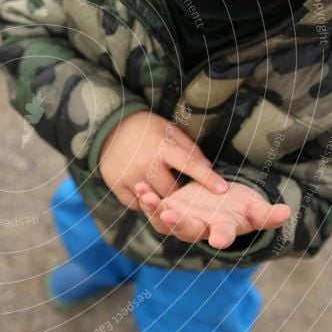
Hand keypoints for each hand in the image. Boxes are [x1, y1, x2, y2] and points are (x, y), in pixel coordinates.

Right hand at [98, 111, 227, 209]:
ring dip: (162, 198)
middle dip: (180, 192)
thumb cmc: (146, 129)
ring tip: (161, 187)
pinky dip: (143, 201)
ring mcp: (128, 175)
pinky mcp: (116, 185)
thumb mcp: (169, 130)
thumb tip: (207, 168)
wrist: (108, 128)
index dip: (207, 178)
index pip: (189, 164)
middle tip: (181, 188)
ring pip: (154, 199)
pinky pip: (136, 204)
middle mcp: (145, 161)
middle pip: (172, 190)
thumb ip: (189, 149)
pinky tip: (145, 190)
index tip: (223, 189)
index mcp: (161, 145)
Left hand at [135, 180, 291, 248]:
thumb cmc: (240, 206)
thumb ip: (267, 214)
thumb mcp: (254, 208)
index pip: (224, 236)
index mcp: (223, 229)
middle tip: (169, 216)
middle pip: (188, 230)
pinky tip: (139, 187)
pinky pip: (154, 209)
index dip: (221, 238)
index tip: (220, 241)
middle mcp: (199, 229)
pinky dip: (146, 200)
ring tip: (147, 197)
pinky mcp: (168, 210)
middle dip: (178, 223)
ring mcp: (181, 221)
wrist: (220, 203)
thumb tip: (287, 213)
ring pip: (165, 222)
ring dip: (154, 210)